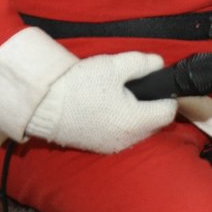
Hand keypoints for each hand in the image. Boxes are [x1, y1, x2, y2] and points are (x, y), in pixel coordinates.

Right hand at [25, 51, 179, 153]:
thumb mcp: (114, 66)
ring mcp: (112, 145)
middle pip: (154, 122)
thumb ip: (142, 63)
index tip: (156, 84)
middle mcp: (128, 139)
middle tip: (135, 87)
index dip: (166, 95)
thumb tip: (158, 64)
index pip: (169, 111)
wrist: (43, 105)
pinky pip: (120, 135)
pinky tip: (106, 109)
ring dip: (135, 115)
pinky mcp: (98, 147)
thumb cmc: (80, 85)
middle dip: (150, 105)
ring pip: (137, 130)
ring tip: (119, 97)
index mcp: (137, 120)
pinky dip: (119, 123)